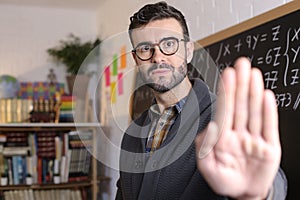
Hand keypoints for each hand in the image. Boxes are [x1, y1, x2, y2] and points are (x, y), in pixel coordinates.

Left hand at [195, 57, 280, 199]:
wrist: (242, 193)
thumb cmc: (223, 179)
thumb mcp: (207, 167)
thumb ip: (203, 147)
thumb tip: (209, 127)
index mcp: (223, 137)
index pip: (224, 111)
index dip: (226, 92)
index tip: (227, 75)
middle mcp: (238, 134)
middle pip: (240, 105)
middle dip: (240, 84)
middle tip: (241, 64)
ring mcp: (254, 139)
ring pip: (254, 112)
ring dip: (254, 92)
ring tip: (254, 74)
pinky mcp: (269, 148)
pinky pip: (269, 127)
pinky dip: (269, 112)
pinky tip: (266, 96)